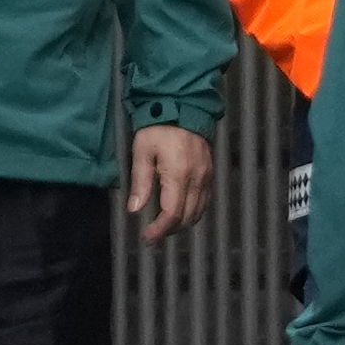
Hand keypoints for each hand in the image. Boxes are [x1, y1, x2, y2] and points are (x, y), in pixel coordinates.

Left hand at [127, 123, 213, 242]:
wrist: (184, 106)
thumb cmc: (158, 128)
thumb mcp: (142, 152)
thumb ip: (140, 182)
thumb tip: (135, 210)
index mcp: (178, 174)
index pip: (172, 214)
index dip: (159, 230)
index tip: (147, 238)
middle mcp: (197, 179)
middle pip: (187, 218)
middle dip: (170, 230)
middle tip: (152, 233)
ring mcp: (207, 177)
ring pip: (198, 212)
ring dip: (182, 223)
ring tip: (164, 225)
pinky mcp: (210, 173)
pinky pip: (205, 201)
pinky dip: (193, 212)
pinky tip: (180, 212)